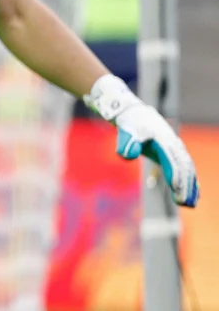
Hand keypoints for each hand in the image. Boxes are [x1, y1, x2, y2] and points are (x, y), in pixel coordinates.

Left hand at [86, 75, 199, 206]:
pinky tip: (190, 194)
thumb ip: (127, 143)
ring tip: (191, 204)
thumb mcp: (126, 131)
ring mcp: (175, 148)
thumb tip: (128, 156)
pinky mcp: (171, 152)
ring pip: (187, 169)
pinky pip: (183, 168)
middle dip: (187, 187)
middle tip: (186, 205)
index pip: (174, 164)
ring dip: (190, 186)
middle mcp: (174, 145)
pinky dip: (188, 180)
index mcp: (165, 141)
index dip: (177, 180)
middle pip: (184, 168)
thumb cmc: (129, 123)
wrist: (133, 113)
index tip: (178, 196)